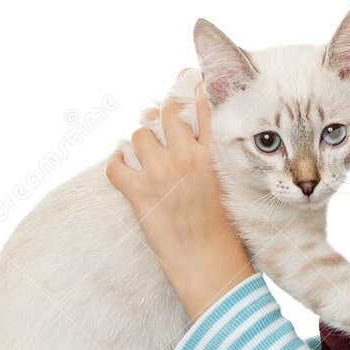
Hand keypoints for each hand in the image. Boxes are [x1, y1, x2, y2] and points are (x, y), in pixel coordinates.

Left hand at [106, 74, 254, 319]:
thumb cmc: (226, 232)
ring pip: (139, 137)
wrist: (209, 264)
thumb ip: (220, 161)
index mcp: (214, 156)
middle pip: (166, 114)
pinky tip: (119, 164)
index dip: (194, 93)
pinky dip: (114, 163)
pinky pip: (115, 167)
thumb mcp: (234, 188)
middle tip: (159, 118)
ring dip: (140, 141)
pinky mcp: (139, 194)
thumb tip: (199, 140)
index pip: (204, 110)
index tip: (190, 85)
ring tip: (144, 150)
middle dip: (162, 114)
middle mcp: (186, 158)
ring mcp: (160, 175)